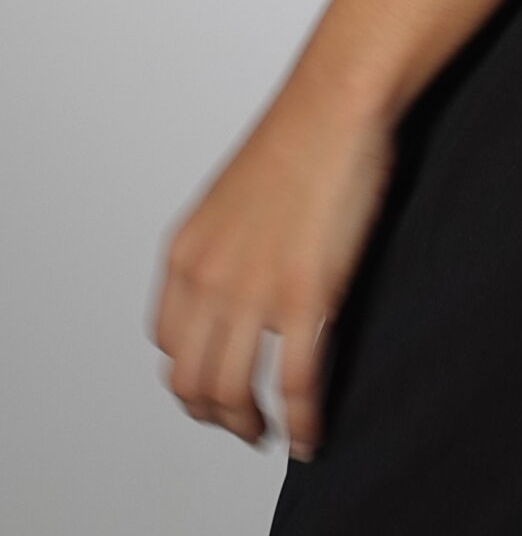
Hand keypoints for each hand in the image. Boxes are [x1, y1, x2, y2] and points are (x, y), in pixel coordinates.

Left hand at [148, 80, 396, 461]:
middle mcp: (207, 278)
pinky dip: (303, 421)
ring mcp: (254, 290)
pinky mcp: (306, 294)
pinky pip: (297, 383)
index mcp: (186, 253)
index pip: (169, 345)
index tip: (219, 390)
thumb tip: (244, 285)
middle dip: (217, 416)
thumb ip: (227, 248)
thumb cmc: (304, 136)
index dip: (192, 378)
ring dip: (250, 427)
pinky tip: (312, 433)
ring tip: (275, 435)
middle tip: (246, 426)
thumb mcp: (236, 198)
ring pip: (233, 394)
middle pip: (192, 381)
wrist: (339, 101)